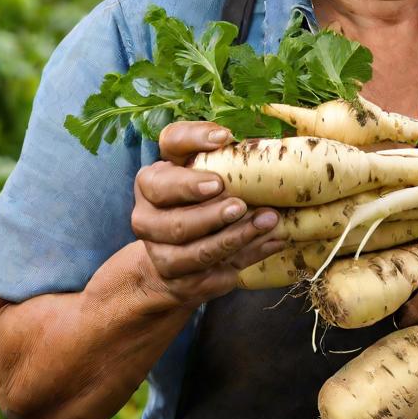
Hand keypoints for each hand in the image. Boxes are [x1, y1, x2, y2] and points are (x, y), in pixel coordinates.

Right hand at [131, 121, 285, 309]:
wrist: (175, 252)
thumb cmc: (194, 194)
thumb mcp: (196, 163)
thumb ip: (206, 145)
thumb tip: (228, 137)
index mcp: (150, 182)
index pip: (160, 174)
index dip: (190, 166)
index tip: (221, 159)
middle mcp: (146, 219)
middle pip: (175, 223)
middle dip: (211, 215)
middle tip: (241, 205)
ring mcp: (160, 253)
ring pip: (194, 253)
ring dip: (233, 239)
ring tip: (267, 222)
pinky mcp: (180, 281)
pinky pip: (212, 276)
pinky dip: (245, 257)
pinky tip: (270, 242)